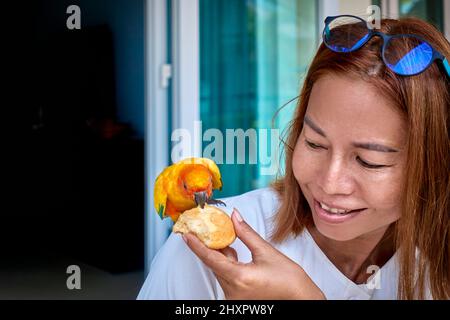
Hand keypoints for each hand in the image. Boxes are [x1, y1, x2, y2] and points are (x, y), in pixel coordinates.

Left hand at [182, 208, 325, 299]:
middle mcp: (233, 291)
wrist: (300, 299)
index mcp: (239, 278)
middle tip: (206, 229)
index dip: (196, 246)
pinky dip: (227, 266)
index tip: (186, 235)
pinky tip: (235, 255)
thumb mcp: (266, 252)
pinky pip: (226, 279)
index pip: (210, 259)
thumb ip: (246, 233)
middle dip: (211, 247)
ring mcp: (234, 298)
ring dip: (221, 256)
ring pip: (220, 272)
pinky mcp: (238, 300)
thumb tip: (235, 216)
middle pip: (214, 264)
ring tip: (228, 241)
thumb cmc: (289, 279)